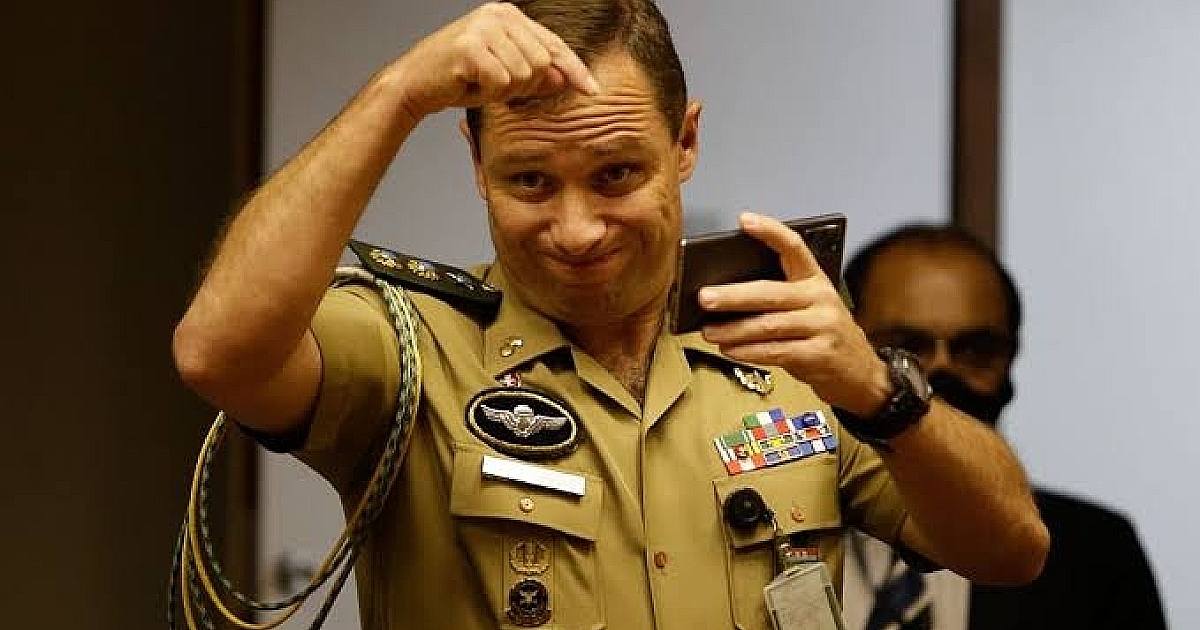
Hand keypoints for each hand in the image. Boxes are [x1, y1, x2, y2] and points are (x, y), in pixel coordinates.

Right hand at [392, 2, 599, 119]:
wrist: (415, 84)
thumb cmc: (459, 79)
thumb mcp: (504, 76)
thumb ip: (535, 75)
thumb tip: (566, 79)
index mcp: (509, 16)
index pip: (554, 44)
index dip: (574, 69)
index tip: (592, 90)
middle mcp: (499, 15)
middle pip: (542, 63)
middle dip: (525, 86)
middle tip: (496, 86)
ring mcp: (484, 28)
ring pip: (524, 75)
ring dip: (504, 91)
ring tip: (480, 83)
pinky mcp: (471, 46)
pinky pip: (502, 82)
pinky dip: (489, 94)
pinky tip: (470, 85)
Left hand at [697, 212, 890, 414]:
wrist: (861, 372)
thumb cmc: (824, 335)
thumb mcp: (809, 307)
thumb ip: (777, 298)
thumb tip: (725, 297)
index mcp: (815, 280)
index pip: (794, 247)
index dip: (770, 231)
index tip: (745, 220)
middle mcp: (820, 299)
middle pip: (770, 293)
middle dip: (733, 295)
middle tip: (706, 297)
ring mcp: (822, 327)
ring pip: (769, 325)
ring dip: (734, 329)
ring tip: (709, 331)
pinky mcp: (819, 354)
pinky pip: (776, 351)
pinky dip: (748, 352)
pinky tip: (730, 350)